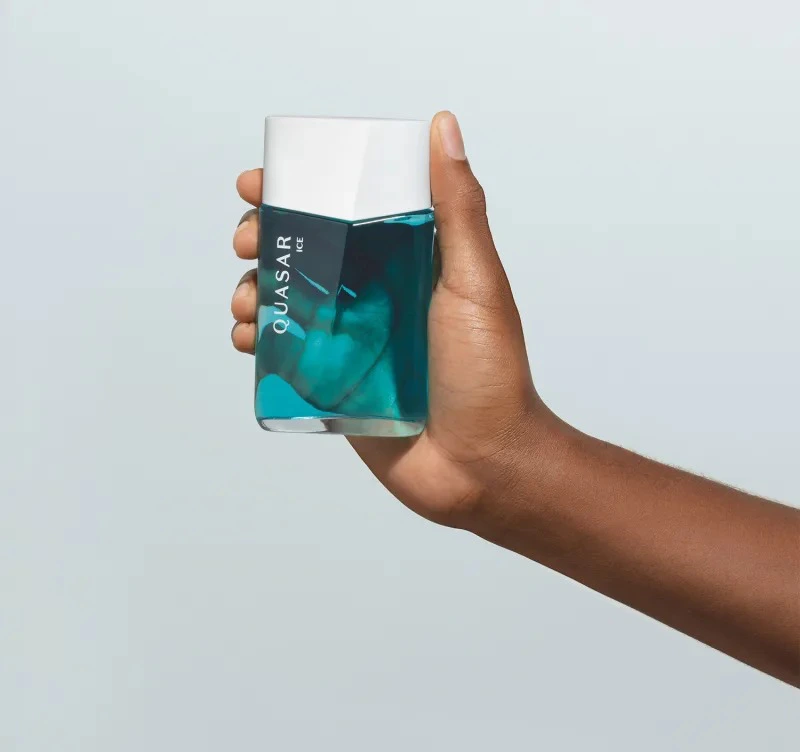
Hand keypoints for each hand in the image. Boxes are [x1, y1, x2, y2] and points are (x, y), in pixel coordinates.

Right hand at [232, 111, 561, 526]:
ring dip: (252, 289)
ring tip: (246, 299)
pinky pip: (284, 355)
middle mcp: (374, 297)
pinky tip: (246, 338)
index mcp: (405, 263)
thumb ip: (457, 208)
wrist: (481, 464)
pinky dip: (256, 341)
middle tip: (249, 241)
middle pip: (305, 253)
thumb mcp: (474, 281)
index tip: (266, 181)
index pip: (347, 211)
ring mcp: (350, 342)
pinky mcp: (332, 385)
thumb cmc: (488, 373)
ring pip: (286, 302)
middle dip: (264, 238)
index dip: (302, 190)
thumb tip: (443, 126)